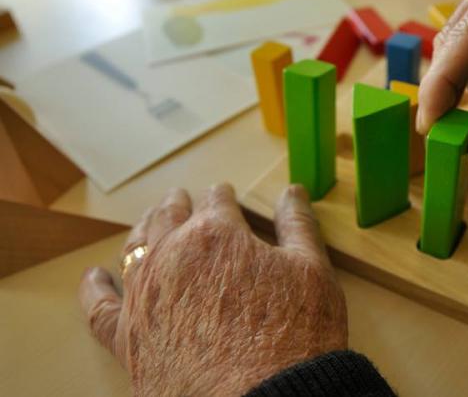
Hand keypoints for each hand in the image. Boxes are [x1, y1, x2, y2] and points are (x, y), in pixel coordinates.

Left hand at [78, 184, 346, 396]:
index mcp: (217, 234)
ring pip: (135, 248)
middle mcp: (173, 256)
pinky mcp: (127, 338)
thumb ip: (298, 225)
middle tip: (182, 198)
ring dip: (143, 228)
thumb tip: (292, 191)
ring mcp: (144, 296)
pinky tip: (94, 276)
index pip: (216, 201)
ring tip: (150, 220)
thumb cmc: (293, 336)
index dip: (221, 195)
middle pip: (169, 216)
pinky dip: (94, 288)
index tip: (224, 193)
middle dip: (178, 204)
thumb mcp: (312, 270)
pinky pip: (98, 307)